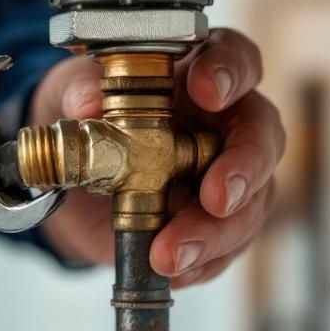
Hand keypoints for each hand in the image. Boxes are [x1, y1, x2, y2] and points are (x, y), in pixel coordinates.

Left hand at [30, 29, 283, 287]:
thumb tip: (87, 102)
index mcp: (199, 73)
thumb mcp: (70, 95)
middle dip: (244, 169)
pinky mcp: (215, 223)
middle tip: (217, 196)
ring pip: (249, 204)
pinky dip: (200, 261)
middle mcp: (226, 122)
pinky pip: (224, 247)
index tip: (207, 92)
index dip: (230, 73)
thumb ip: (78, 90)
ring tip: (171, 254)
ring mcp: (227, 175)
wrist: (69, 178)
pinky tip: (173, 270)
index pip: (236, 60)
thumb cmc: (85, 116)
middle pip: (261, 137)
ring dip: (213, 233)